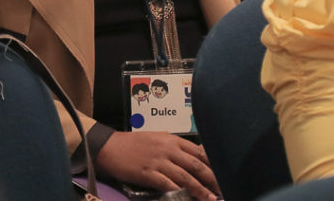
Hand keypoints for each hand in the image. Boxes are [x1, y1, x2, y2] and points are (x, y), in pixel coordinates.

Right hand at [96, 131, 218, 200]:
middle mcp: (167, 149)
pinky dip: (178, 191)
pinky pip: (167, 184)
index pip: (198, 152)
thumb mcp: (157, 138)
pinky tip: (185, 197)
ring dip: (200, 189)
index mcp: (172, 140)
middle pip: (195, 165)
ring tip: (211, 198)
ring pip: (185, 176)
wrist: (110, 147)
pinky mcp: (147, 173)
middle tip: (223, 189)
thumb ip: (175, 147)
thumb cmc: (133, 143)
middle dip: (211, 179)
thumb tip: (193, 156)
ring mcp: (158, 161)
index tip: (223, 175)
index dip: (212, 165)